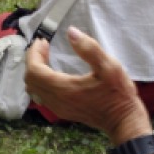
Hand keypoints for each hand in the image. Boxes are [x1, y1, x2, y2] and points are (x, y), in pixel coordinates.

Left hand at [25, 27, 151, 144]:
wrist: (123, 121)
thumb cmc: (118, 94)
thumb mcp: (109, 66)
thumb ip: (89, 48)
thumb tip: (71, 32)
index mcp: (64, 88)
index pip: (34, 71)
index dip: (34, 54)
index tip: (43, 41)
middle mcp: (56, 100)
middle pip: (30, 80)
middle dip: (32, 60)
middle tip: (43, 46)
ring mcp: (58, 108)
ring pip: (34, 89)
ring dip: (35, 71)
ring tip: (46, 57)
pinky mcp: (62, 111)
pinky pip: (41, 96)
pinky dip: (41, 81)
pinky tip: (52, 73)